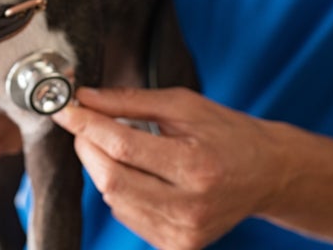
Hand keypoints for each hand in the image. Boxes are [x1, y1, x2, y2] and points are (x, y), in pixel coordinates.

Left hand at [51, 86, 283, 249]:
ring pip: (113, 200)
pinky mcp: (176, 246)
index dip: (87, 126)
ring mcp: (183, 233)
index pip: (123, 147)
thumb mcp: (183, 105)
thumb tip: (85, 97)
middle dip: (87, 148)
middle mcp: (190, 206)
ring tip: (119, 146)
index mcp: (196, 166)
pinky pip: (126, 215)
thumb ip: (130, 101)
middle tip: (84, 124)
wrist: (267, 175)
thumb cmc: (228, 134)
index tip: (65, 108)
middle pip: (111, 180)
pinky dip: (119, 190)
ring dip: (102, 168)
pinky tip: (137, 173)